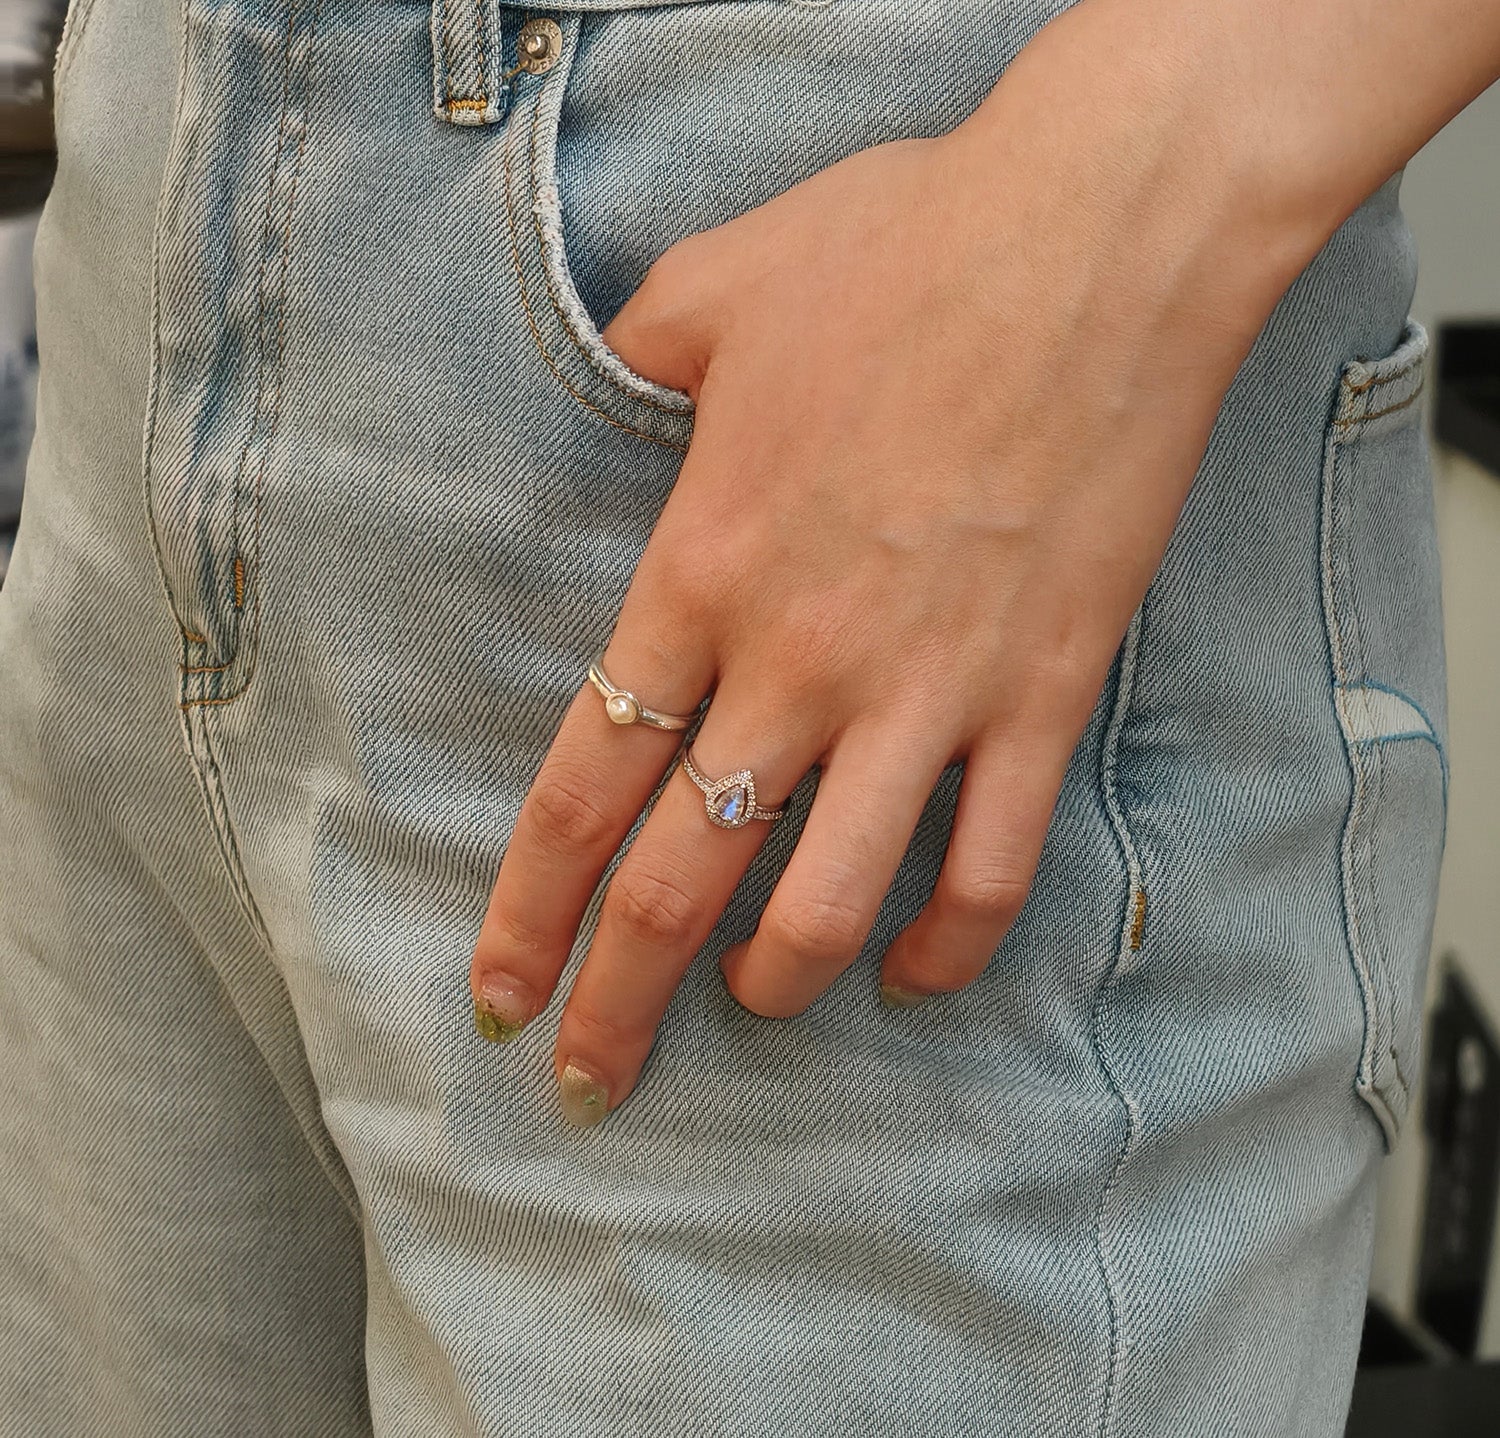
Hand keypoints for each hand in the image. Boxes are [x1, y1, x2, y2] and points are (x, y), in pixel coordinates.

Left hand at [468, 10, 1304, 1126]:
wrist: (1096, 242)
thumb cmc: (906, 248)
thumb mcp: (722, 286)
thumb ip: (644, 356)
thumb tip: (620, 371)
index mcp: (701, 577)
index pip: (582, 785)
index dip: (529, 907)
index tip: (501, 989)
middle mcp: (796, 662)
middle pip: (678, 876)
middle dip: (619, 999)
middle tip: (589, 1077)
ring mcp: (923, 692)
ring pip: (825, 901)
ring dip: (774, 980)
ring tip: (748, 1007)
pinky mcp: (1038, 697)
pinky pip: (989, 866)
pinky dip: (947, 943)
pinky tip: (917, 975)